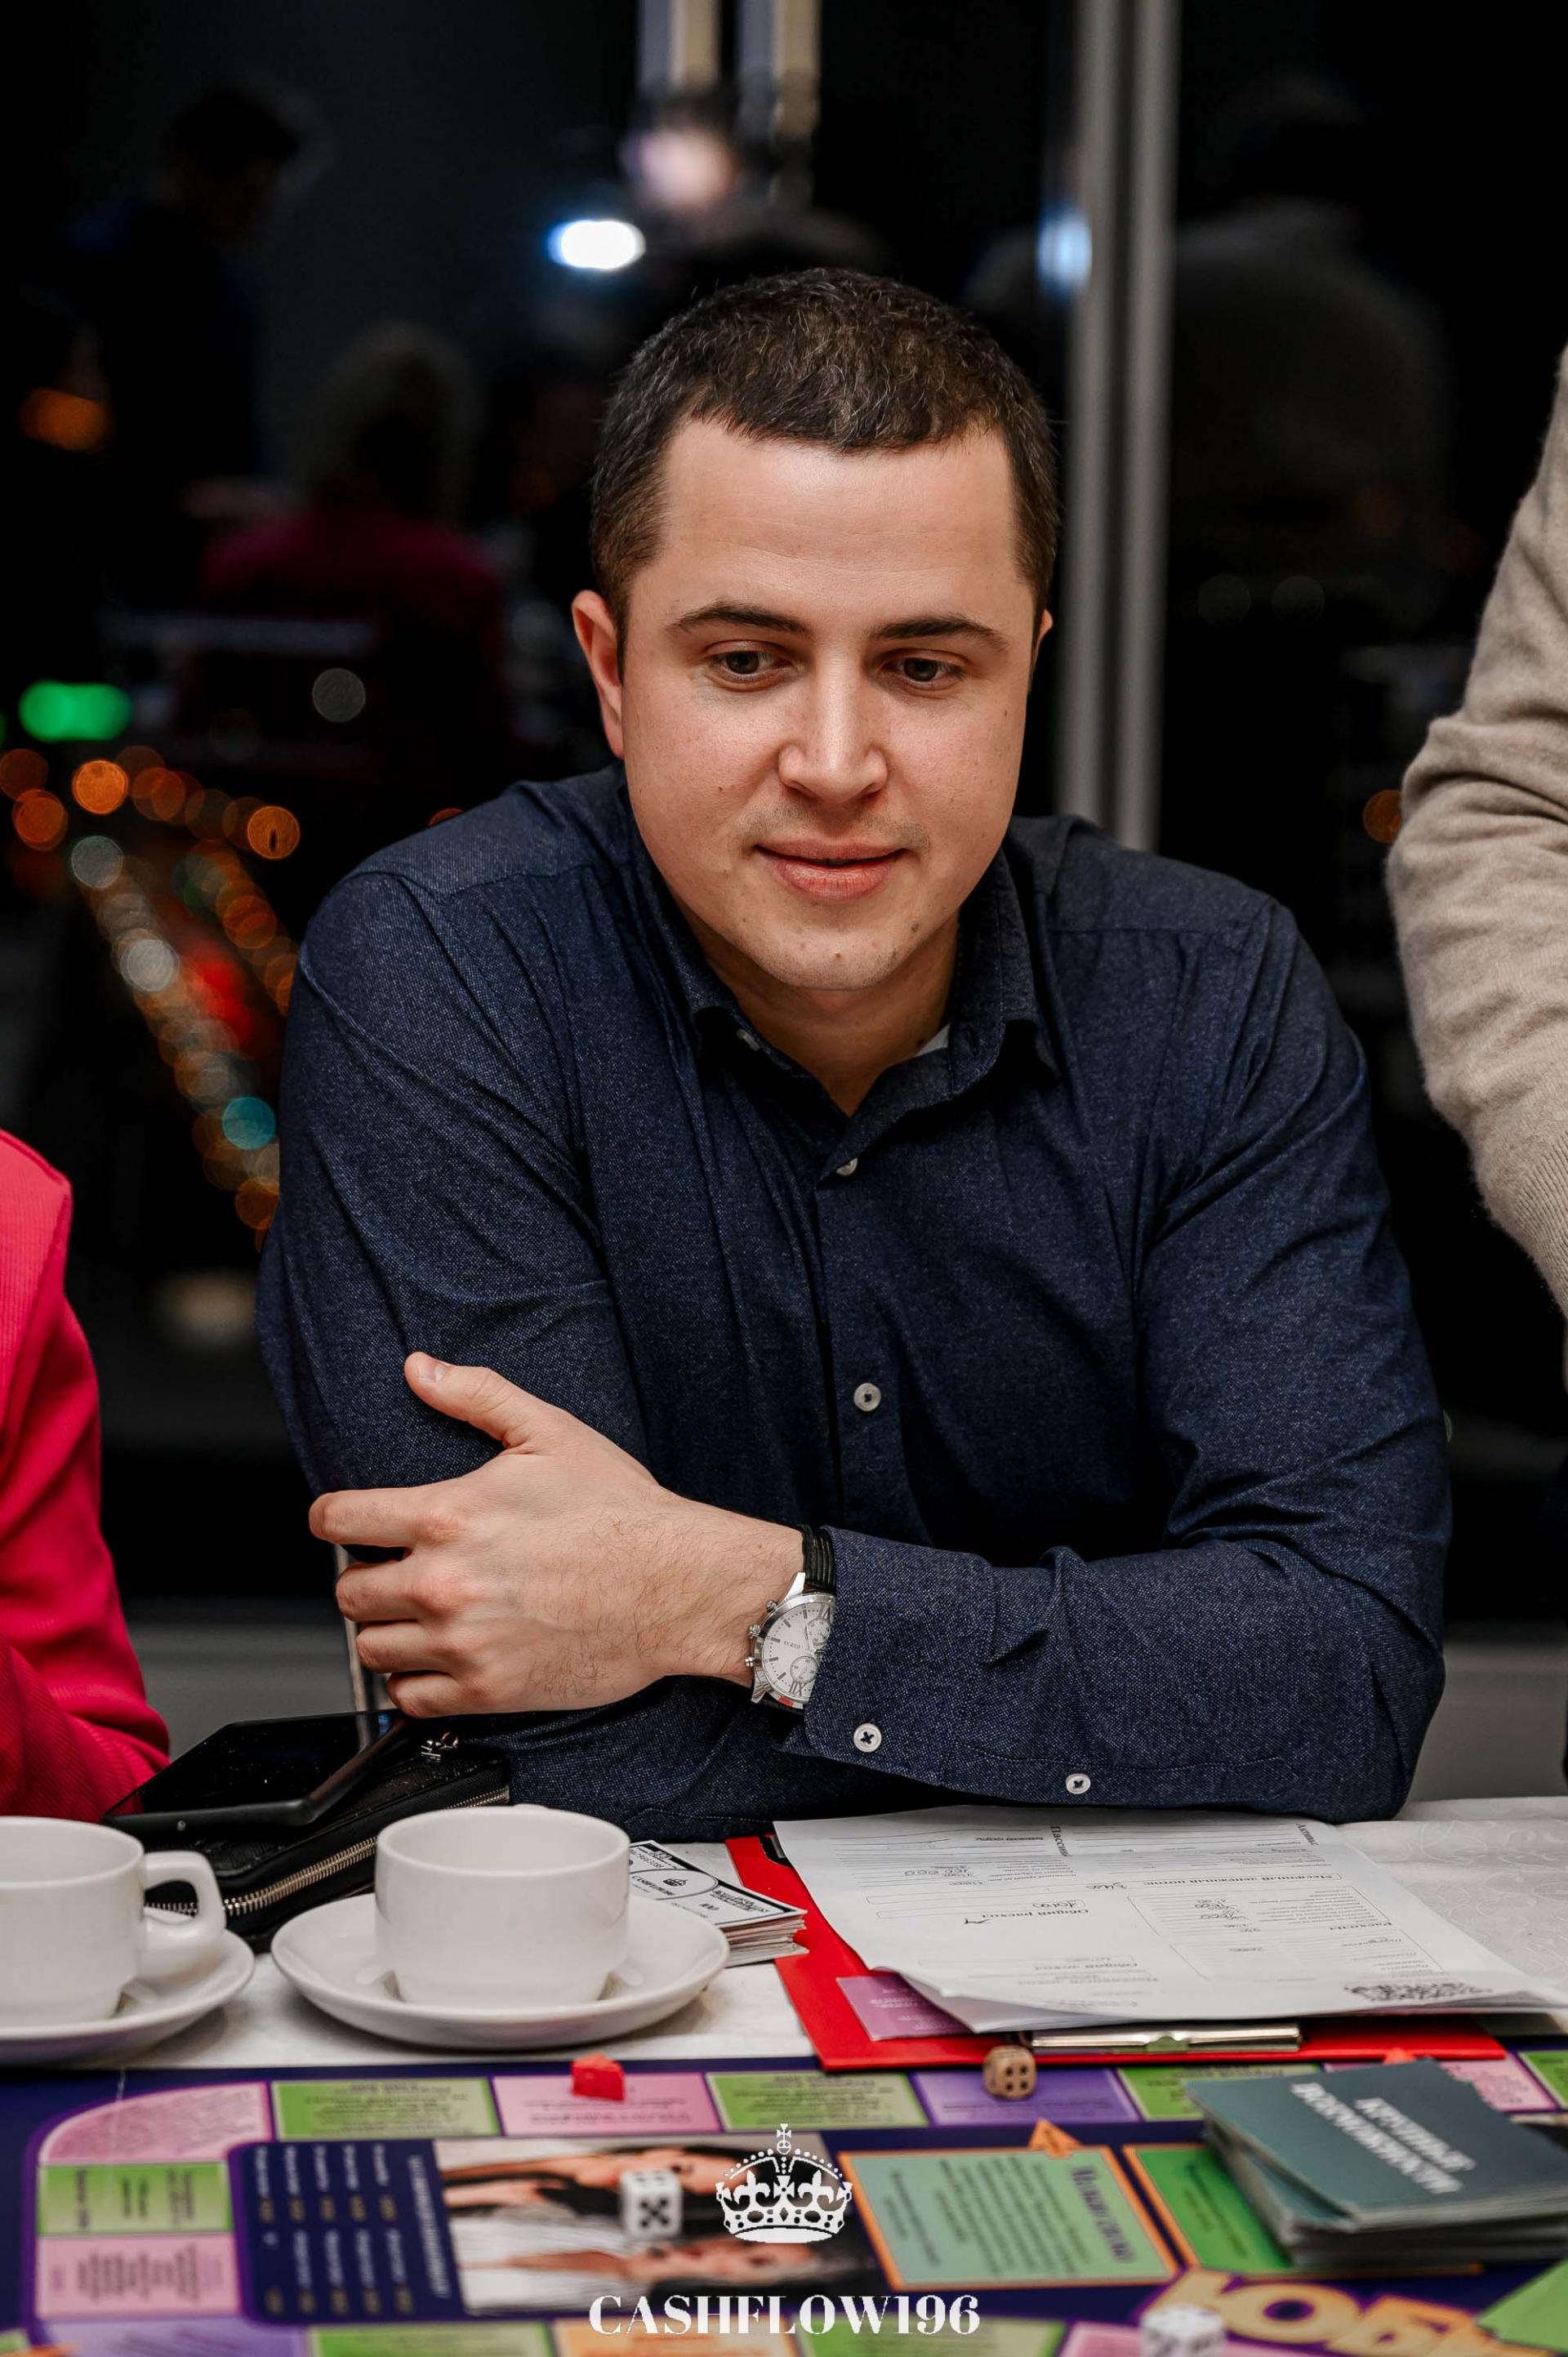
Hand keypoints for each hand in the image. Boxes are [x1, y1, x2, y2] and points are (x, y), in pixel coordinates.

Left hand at [312, 1354, 799, 1717]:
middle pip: (348, 1593)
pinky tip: (439, 1658)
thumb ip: (475, 1395)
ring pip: (371, 1649)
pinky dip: (413, 1682)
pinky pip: (410, 1700)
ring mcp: (462, 1643)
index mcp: (447, 1515)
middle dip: (367, 1577)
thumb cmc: (622, 1512)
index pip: (337, 1520)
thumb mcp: (549, 1432)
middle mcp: (443, 1583)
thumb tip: (419, 1368)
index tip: (347, 1524)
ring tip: (419, 1615)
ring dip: (386, 1631)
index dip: (334, 1519)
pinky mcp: (488, 1691)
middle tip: (400, 1571)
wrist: (679, 1585)